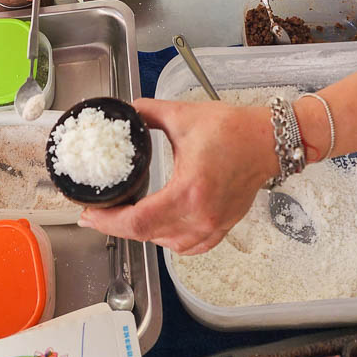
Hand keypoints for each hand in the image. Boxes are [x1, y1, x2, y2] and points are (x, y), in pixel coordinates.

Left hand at [77, 98, 278, 254]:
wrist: (267, 141)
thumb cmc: (232, 129)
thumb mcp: (183, 116)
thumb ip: (149, 112)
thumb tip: (128, 109)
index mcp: (188, 191)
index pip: (138, 220)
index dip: (108, 221)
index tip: (89, 214)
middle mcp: (201, 215)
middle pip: (148, 235)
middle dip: (117, 226)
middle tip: (99, 213)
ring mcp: (213, 225)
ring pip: (168, 244)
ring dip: (145, 234)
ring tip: (126, 216)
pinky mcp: (223, 226)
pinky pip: (190, 246)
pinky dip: (171, 240)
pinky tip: (160, 227)